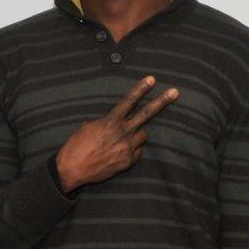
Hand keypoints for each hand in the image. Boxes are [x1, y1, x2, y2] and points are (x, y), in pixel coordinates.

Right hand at [54, 75, 178, 192]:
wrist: (73, 169)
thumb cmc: (76, 147)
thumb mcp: (86, 128)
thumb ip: (100, 123)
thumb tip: (102, 124)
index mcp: (111, 121)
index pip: (129, 101)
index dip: (141, 89)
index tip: (152, 79)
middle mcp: (122, 132)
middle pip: (147, 113)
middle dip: (162, 101)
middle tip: (175, 92)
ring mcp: (127, 147)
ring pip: (144, 135)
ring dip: (138, 135)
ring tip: (124, 140)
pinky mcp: (129, 161)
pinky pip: (138, 152)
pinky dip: (132, 151)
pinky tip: (119, 153)